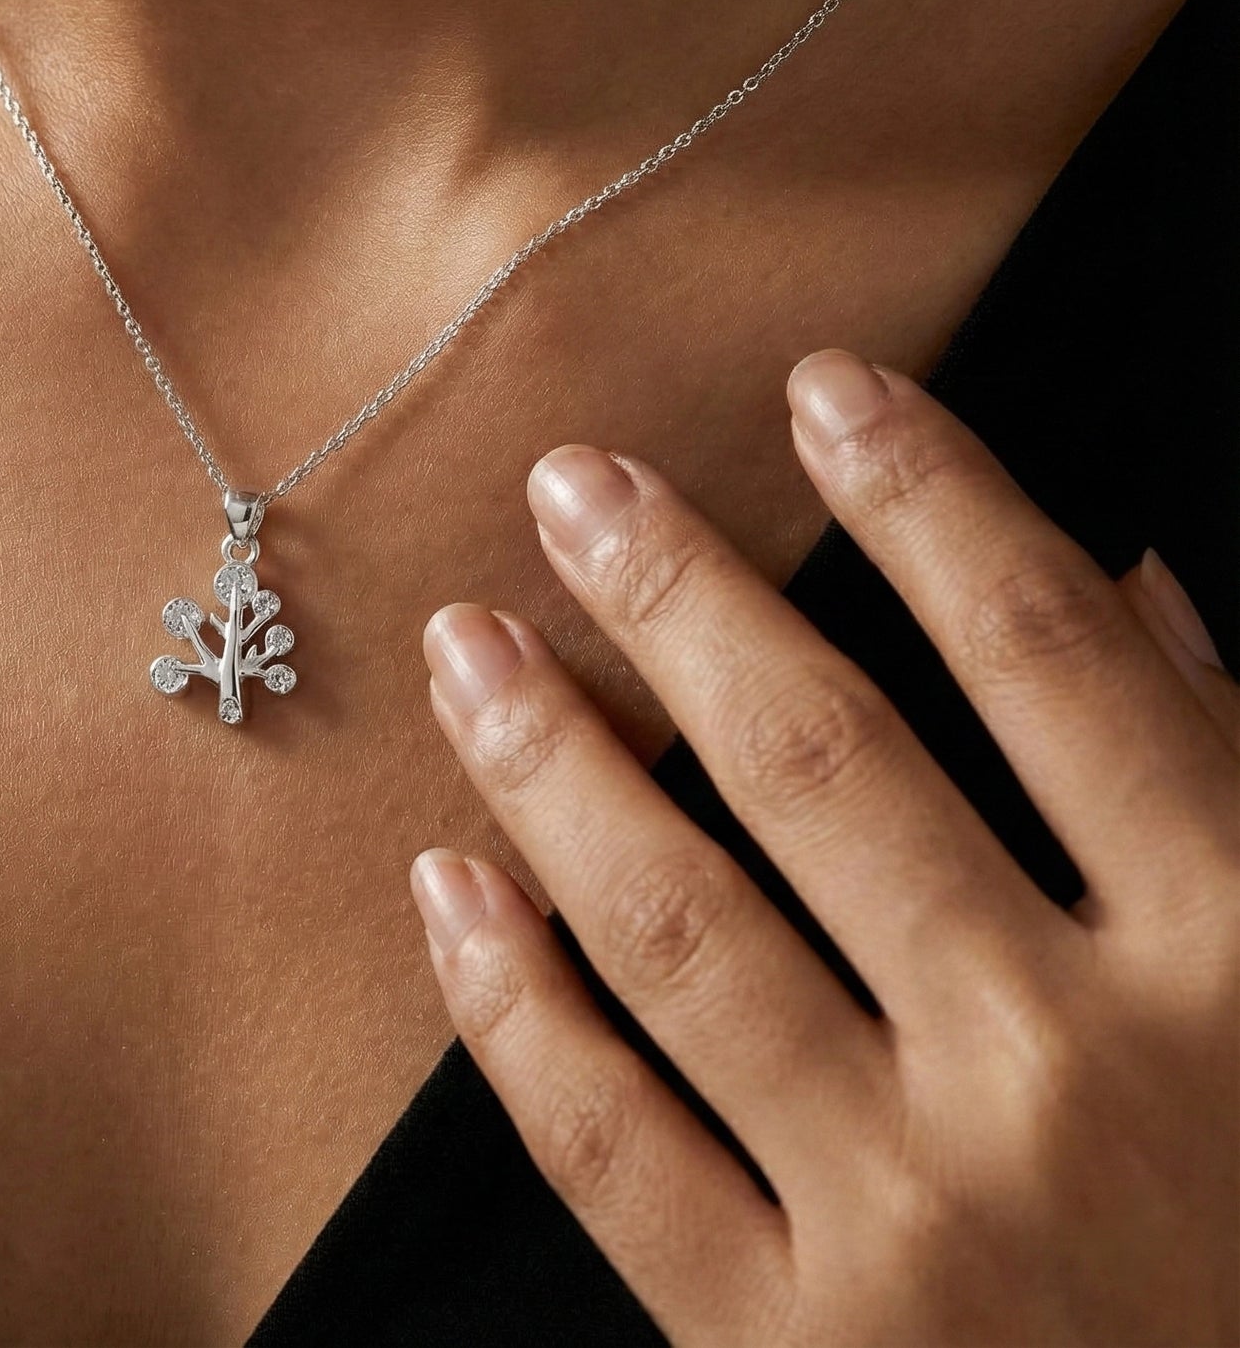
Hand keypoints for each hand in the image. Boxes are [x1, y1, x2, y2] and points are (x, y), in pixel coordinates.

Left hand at [412, 350, 1238, 1346]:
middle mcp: (1063, 1073)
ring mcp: (919, 1224)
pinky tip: (451, 886)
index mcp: (1236, 965)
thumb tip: (1133, 588)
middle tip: (572, 483)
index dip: (928, 496)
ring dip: (552, 760)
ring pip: (680, 929)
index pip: (1047, 655)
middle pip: (820, 761)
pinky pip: (611, 1150)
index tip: (824, 389)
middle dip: (681, 593)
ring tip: (473, 643)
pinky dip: (513, 1009)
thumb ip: (1236, 788)